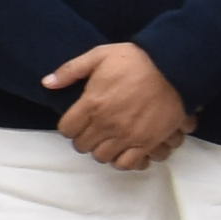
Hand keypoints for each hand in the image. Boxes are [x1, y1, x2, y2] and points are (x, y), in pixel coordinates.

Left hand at [43, 43, 194, 170]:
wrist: (173, 67)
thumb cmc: (136, 60)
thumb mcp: (99, 55)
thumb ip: (70, 70)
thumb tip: (47, 83)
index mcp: (92, 103)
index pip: (66, 129)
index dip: (69, 126)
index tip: (77, 120)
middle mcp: (107, 123)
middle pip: (82, 146)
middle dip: (84, 138)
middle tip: (93, 129)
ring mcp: (127, 135)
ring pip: (102, 157)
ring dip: (102, 149)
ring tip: (109, 139)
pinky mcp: (147, 142)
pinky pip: (128, 164)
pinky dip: (124, 160)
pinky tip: (125, 149)